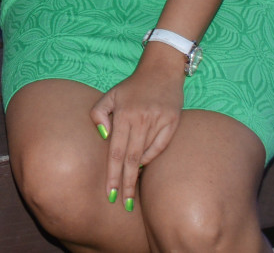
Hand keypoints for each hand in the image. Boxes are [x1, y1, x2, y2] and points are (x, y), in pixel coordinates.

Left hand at [90, 47, 185, 209]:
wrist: (161, 69)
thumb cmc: (132, 86)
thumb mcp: (110, 94)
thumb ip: (99, 113)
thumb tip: (103, 136)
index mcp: (124, 114)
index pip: (116, 151)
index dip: (113, 174)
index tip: (110, 194)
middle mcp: (141, 119)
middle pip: (131, 159)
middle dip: (126, 183)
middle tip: (123, 203)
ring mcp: (158, 121)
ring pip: (147, 154)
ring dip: (139, 174)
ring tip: (131, 190)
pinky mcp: (173, 121)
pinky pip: (161, 147)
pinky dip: (152, 158)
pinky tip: (145, 168)